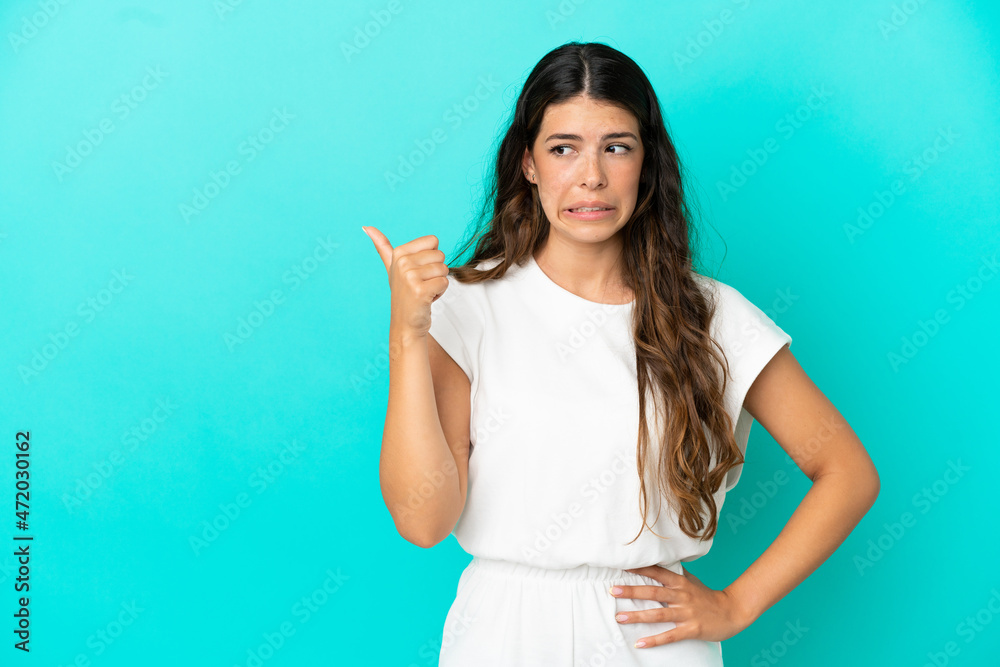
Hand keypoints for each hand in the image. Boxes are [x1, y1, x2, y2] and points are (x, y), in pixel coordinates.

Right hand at [363, 226, 449, 337]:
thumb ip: (382, 246)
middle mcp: (402, 262)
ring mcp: (410, 277)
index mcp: (399, 253)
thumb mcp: (391, 267)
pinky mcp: (420, 291)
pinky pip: (444, 283)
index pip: (433, 241)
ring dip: (438, 283)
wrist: (405, 323)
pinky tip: (427, 299)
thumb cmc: (404, 294)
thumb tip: (366, 227)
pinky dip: (440, 292)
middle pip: (440, 255)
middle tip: (422, 284)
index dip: (431, 257)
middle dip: (436, 271)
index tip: (419, 270)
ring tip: (424, 291)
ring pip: (444, 269)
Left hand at [610, 565, 751, 647]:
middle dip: (632, 591)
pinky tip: (639, 642)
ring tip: (619, 617)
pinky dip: (654, 640)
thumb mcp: (692, 581)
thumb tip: (660, 563)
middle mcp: (681, 596)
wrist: (732, 612)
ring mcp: (686, 613)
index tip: (622, 566)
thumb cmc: (708, 596)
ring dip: (637, 616)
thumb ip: (675, 574)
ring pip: (658, 614)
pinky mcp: (691, 629)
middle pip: (653, 592)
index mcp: (681, 583)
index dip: (640, 569)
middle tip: (613, 590)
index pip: (657, 573)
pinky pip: (669, 636)